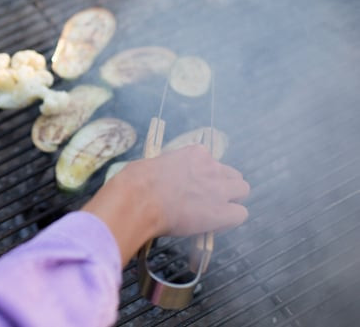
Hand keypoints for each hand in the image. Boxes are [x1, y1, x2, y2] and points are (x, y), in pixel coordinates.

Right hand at [81, 145, 249, 264]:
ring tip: (215, 212)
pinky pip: (240, 214)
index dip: (203, 176)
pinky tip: (215, 224)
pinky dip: (230, 220)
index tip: (192, 185)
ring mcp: (219, 189)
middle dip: (224, 186)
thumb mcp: (153, 165)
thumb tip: (163, 179)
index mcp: (195, 154)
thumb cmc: (136, 182)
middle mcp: (211, 167)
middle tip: (207, 199)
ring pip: (243, 191)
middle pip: (233, 175)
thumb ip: (168, 170)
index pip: (211, 161)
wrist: (137, 201)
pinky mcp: (221, 212)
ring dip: (231, 200)